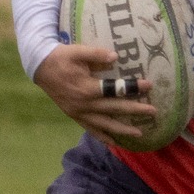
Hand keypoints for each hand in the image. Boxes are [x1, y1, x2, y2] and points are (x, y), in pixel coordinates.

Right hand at [33, 43, 156, 143]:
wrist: (40, 68)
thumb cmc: (61, 57)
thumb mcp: (77, 51)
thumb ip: (96, 54)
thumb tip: (116, 57)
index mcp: (87, 88)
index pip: (115, 89)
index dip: (132, 88)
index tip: (148, 86)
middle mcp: (84, 104)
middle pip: (114, 109)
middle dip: (134, 110)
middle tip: (153, 112)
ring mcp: (79, 113)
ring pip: (104, 124)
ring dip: (122, 130)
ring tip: (139, 134)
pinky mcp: (74, 116)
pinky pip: (90, 130)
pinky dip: (102, 137)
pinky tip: (114, 142)